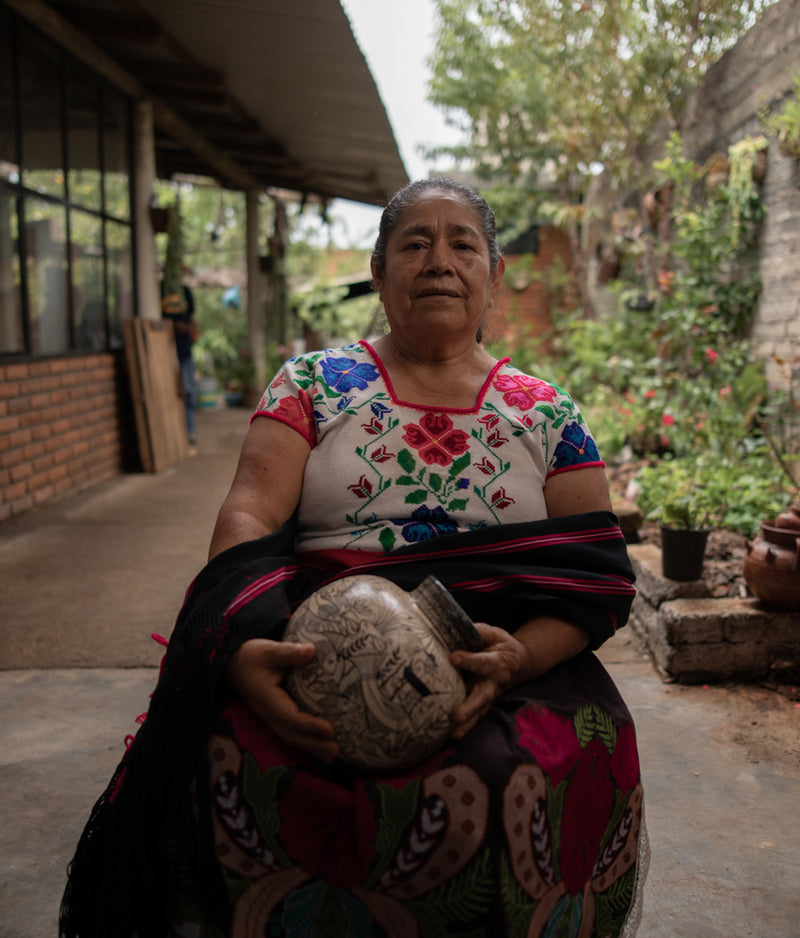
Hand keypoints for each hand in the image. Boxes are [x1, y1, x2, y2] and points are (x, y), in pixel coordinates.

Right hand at [225, 638, 339, 762]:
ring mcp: (271, 717)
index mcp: (267, 699)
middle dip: (313, 744)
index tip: (330, 729)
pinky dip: (307, 743)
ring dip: (312, 748)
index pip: (290, 717)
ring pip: (292, 738)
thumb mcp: (268, 650)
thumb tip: (311, 650)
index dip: (309, 725)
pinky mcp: (276, 717)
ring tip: (333, 755)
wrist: (234, 664)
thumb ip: (288, 652)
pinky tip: (322, 750)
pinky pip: (292, 733)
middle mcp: (269, 713)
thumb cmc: (252, 656)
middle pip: (292, 734)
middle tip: (336, 749)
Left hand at [448, 616, 589, 740]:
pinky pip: (477, 717)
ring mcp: (490, 696)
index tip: (453, 657)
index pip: (482, 662)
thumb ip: (478, 632)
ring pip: (480, 712)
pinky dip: (467, 728)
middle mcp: (494, 683)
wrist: (519, 662)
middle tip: (457, 716)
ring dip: (468, 724)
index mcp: (497, 662)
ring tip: (454, 734)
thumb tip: (458, 627)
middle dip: (470, 706)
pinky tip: (452, 736)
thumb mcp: (494, 633)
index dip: (469, 660)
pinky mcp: (484, 704)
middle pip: (483, 696)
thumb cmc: (501, 645)